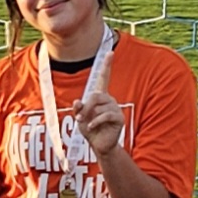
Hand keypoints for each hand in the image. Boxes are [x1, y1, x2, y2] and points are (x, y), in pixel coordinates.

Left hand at [73, 41, 124, 160]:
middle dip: (86, 107)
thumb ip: (78, 109)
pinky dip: (96, 121)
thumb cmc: (90, 129)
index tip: (110, 52)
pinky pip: (106, 115)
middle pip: (96, 95)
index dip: (106, 65)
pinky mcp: (119, 118)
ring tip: (88, 125)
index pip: (104, 78)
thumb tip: (78, 102)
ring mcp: (115, 108)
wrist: (98, 145)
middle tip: (80, 118)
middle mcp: (109, 100)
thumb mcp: (80, 118)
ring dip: (90, 117)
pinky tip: (92, 127)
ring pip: (100, 107)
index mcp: (100, 96)